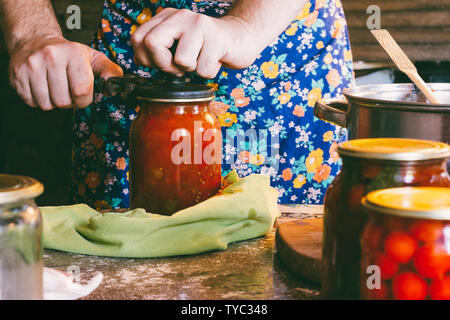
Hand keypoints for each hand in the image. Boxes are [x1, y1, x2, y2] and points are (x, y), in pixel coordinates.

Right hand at [9, 36, 122, 109]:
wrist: (37, 42)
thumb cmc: (69, 54)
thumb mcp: (93, 58)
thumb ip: (109, 71)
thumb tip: (117, 85)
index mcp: (73, 54)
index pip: (82, 91)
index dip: (84, 100)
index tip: (83, 95)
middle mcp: (51, 57)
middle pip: (64, 101)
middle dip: (69, 102)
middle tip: (67, 89)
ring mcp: (32, 65)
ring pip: (47, 104)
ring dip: (54, 102)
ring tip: (55, 88)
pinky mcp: (17, 75)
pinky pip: (32, 102)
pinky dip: (39, 100)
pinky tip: (42, 87)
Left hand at [131, 8, 258, 78]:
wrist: (240, 38)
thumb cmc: (206, 47)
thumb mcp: (177, 46)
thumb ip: (157, 51)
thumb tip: (141, 60)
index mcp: (167, 17)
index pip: (137, 39)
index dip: (145, 59)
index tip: (160, 65)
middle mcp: (181, 16)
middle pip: (151, 44)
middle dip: (164, 65)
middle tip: (178, 68)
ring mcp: (199, 25)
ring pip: (181, 61)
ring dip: (191, 70)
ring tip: (201, 61)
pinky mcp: (217, 38)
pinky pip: (203, 69)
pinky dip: (209, 73)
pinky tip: (215, 61)